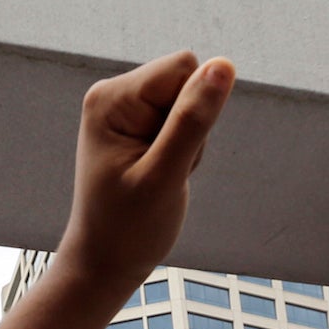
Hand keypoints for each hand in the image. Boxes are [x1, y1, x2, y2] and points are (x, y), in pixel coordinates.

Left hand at [57, 50, 236, 287]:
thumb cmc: (128, 228)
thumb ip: (192, 121)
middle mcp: (114, 94)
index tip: (168, 155)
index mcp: (111, 98)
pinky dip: (184, 151)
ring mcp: (125, 109)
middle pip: (188, 82)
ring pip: (191, 104)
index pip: (183, 67)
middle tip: (165, 171)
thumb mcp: (165, 176)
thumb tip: (223, 65)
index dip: (193, 111)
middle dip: (191, 128)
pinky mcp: (138, 125)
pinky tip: (161, 174)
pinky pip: (184, 121)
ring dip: (189, 144)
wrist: (104, 262)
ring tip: (160, 177)